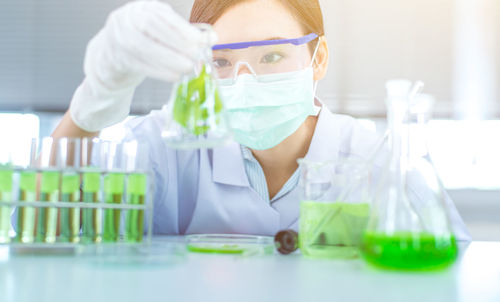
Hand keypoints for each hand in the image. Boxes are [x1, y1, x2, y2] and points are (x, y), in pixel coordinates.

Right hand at [69, 0, 215, 131]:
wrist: (113, 54)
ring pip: (144, 48)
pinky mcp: (117, 58)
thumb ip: (185, 33)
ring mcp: (118, 38)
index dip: (183, 30)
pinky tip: (174, 76)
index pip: (162, 16)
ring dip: (170, 61)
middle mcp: (127, 19)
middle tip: (196, 57)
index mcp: (142, 9)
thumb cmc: (145, 41)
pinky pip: (139, 65)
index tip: (202, 42)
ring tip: (187, 68)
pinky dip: (160, 72)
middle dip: (178, 44)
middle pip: (152, 29)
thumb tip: (212, 38)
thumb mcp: (164, 31)